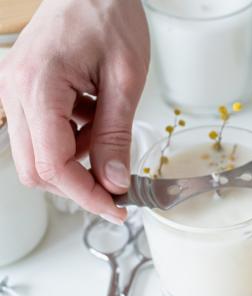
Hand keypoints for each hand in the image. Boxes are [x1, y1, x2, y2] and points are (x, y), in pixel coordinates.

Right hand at [0, 0, 148, 222]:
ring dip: (78, 163)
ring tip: (108, 134)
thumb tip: (114, 182)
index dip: (87, 196)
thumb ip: (116, 136)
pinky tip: (94, 120)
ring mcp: (15, 92)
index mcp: (37, 87)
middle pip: (37, 170)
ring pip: (37, 158)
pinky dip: (73, 143)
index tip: (117, 208)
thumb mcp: (125, 80)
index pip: (54, 166)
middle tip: (117, 185)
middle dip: (79, 186)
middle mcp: (15, 92)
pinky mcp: (25, 93)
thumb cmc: (109, 16)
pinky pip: (42, 137)